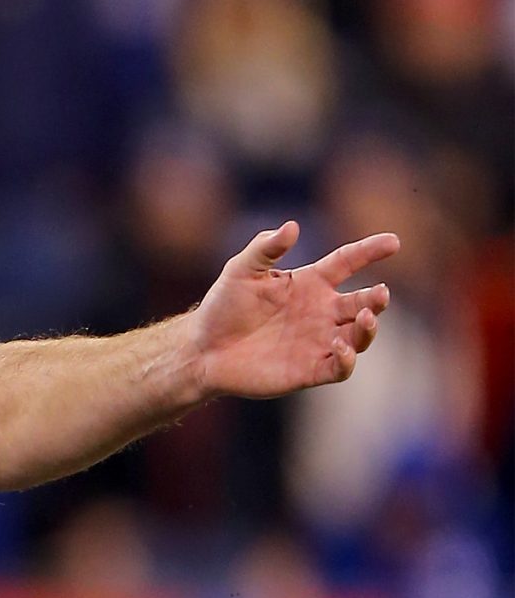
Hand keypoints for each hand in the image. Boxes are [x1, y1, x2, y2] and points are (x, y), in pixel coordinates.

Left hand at [187, 222, 396, 400]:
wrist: (203, 351)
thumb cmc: (222, 307)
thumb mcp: (241, 270)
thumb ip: (266, 247)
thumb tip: (293, 226)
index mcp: (310, 283)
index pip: (349, 262)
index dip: (371, 250)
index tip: (394, 242)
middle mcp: (320, 311)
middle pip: (362, 302)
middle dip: (376, 299)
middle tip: (380, 294)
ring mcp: (317, 342)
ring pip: (358, 336)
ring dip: (368, 328)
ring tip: (365, 318)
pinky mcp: (309, 370)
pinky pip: (340, 368)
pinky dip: (347, 359)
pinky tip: (340, 347)